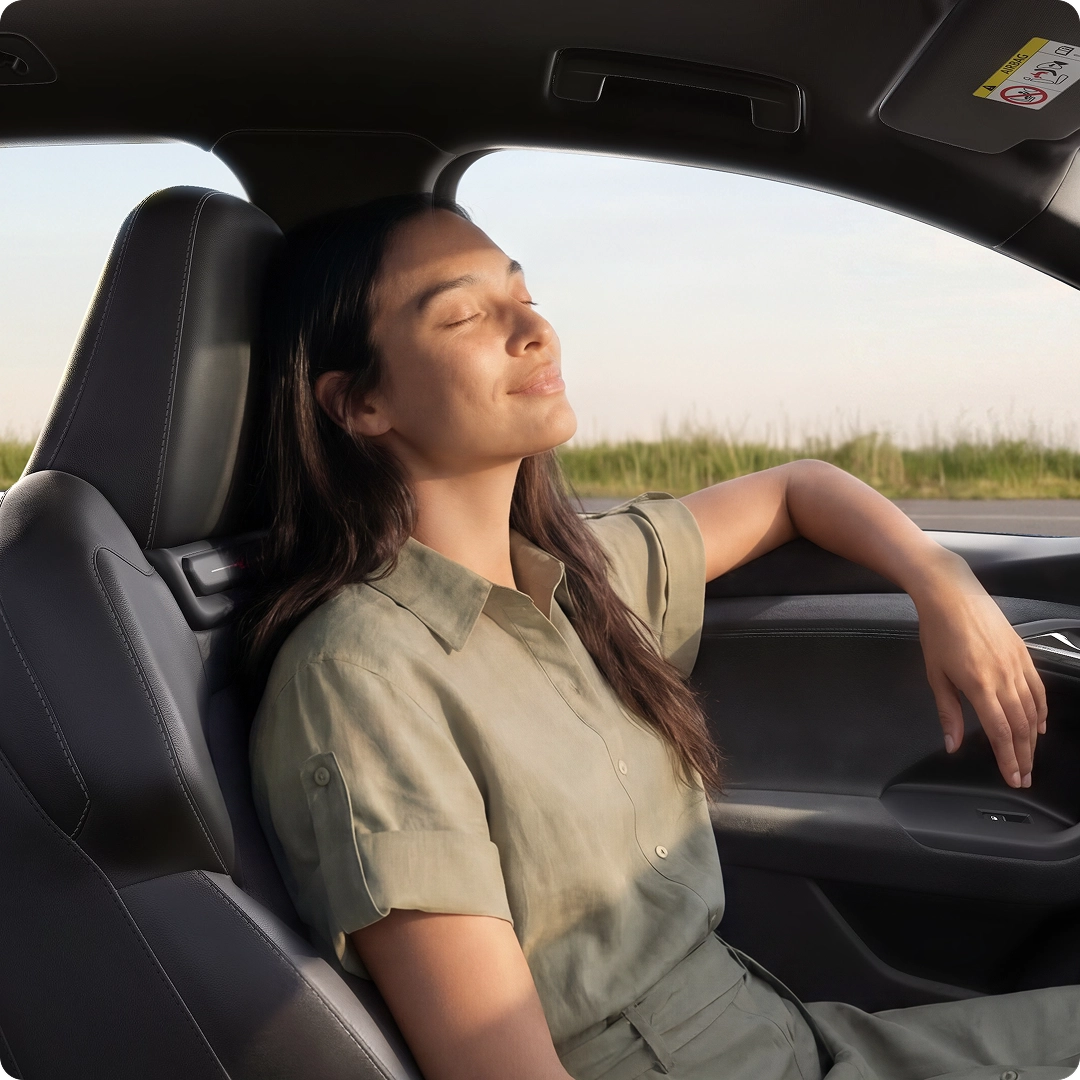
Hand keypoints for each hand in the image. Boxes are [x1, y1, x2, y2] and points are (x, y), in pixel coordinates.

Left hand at [914, 564, 1046, 788]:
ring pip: (1032, 710)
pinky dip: (1041, 710)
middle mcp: (1004, 678)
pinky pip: (1038, 689)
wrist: (952, 594)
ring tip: (1030, 757)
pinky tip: (1039, 725)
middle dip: (1023, 755)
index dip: (1007, 758)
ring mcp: (1017, 665)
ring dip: (1032, 738)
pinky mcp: (1023, 654)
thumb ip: (948, 712)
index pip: (1000, 732)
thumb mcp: (935, 674)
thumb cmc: (937, 633)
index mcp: (979, 685)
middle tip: (1024, 777)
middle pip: (1020, 726)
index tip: (1013, 778)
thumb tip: (952, 744)